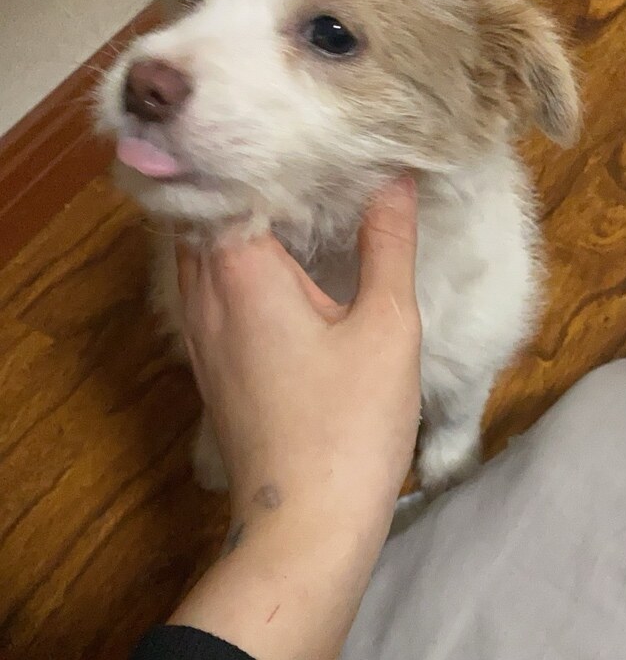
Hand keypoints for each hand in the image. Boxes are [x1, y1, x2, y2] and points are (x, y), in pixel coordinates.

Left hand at [170, 178, 420, 659]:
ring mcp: (200, 335)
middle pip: (206, 212)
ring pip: (205, 255)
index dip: (263, 150)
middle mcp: (201, 296)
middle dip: (248, 181)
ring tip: (300, 204)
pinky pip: (214, 292)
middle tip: (306, 158)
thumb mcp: (385, 326)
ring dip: (244, 225)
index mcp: (238, 271)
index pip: (225, 179)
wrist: (305, 527)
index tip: (307, 132)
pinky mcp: (212, 366)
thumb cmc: (349, 428)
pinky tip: (289, 269)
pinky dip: (241, 267)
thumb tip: (392, 179)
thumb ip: (387, 243)